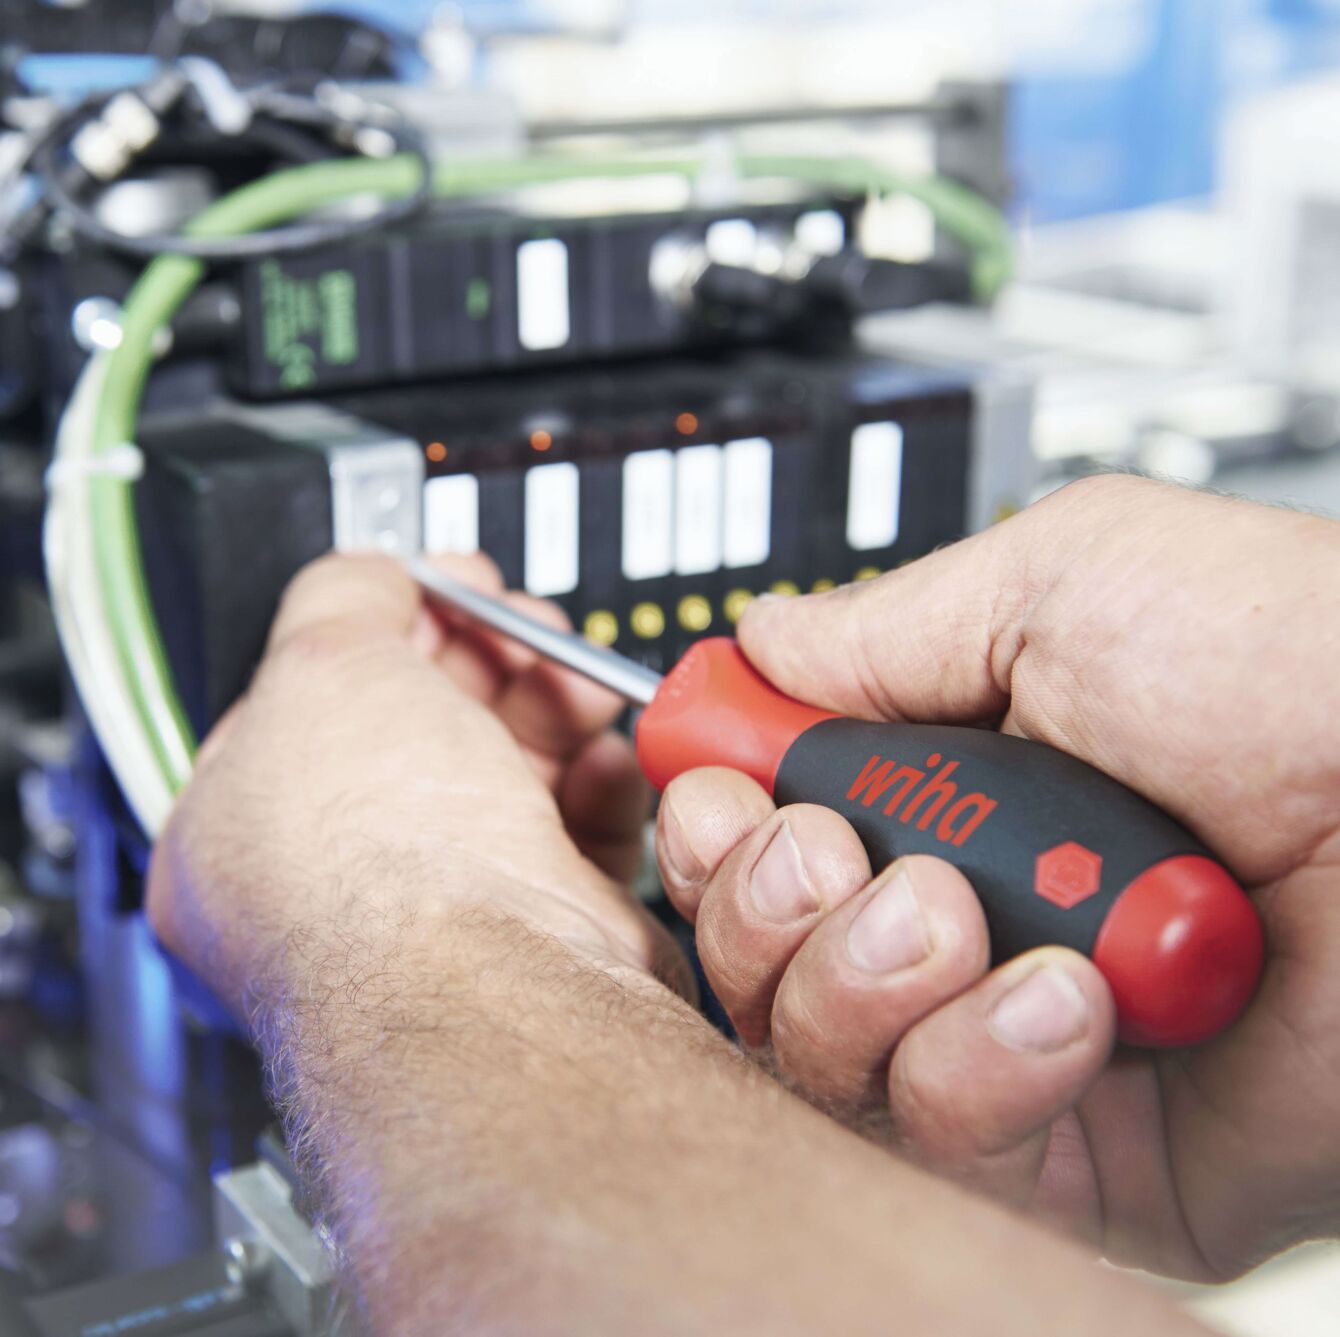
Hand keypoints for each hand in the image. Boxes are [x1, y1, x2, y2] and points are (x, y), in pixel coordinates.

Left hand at [148, 551, 689, 1021]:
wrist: (494, 973)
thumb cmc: (374, 863)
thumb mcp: (321, 664)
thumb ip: (342, 596)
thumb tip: (376, 573)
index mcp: (241, 833)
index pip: (313, 703)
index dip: (381, 630)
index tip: (434, 590)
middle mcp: (342, 882)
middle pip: (425, 727)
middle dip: (484, 658)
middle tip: (517, 623)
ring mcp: (448, 907)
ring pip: (510, 768)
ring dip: (550, 707)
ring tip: (571, 680)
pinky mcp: (542, 922)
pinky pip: (575, 824)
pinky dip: (596, 782)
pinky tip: (595, 764)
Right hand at [655, 475, 1339, 1279]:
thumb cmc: (1299, 664)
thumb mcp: (1062, 582)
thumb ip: (886, 626)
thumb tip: (765, 644)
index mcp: (957, 786)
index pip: (769, 829)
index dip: (716, 821)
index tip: (715, 791)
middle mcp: (970, 914)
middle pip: (760, 954)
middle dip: (762, 902)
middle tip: (833, 851)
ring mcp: (1012, 1037)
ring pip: (819, 1054)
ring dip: (866, 975)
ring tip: (965, 914)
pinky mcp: (1078, 1157)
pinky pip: (937, 1139)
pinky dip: (977, 1058)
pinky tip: (1070, 996)